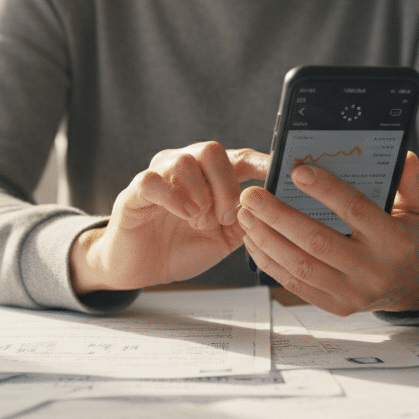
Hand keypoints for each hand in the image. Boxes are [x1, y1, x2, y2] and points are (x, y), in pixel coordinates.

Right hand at [70, 142, 269, 294]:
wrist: (138, 268)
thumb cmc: (179, 247)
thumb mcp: (223, 239)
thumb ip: (246, 221)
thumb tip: (273, 208)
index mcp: (209, 176)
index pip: (240, 157)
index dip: (262, 162)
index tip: (284, 171)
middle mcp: (184, 167)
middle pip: (212, 150)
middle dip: (226, 184)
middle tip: (224, 216)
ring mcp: (158, 176)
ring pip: (185, 161)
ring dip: (200, 195)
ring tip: (199, 221)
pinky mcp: (135, 192)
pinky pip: (153, 180)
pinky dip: (174, 197)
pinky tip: (184, 214)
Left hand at [237, 152, 418, 315]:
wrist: (413, 284)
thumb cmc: (408, 236)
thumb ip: (411, 182)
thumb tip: (405, 157)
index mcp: (394, 241)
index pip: (355, 210)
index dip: (325, 190)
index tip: (297, 170)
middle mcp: (373, 270)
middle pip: (317, 241)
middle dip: (279, 216)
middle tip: (252, 195)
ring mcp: (352, 292)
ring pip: (300, 265)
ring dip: (267, 239)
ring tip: (245, 214)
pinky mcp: (335, 306)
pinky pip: (295, 283)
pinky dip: (270, 261)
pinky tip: (254, 240)